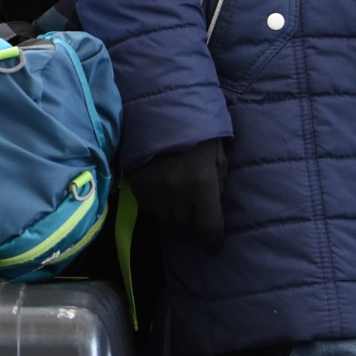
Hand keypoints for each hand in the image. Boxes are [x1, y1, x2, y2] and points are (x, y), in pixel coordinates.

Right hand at [125, 139, 228, 253]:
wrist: (159, 108)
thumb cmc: (197, 128)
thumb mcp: (218, 151)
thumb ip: (219, 178)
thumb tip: (215, 199)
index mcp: (202, 184)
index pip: (209, 226)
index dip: (212, 241)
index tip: (212, 247)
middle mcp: (176, 192)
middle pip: (185, 223)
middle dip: (193, 216)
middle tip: (195, 199)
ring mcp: (153, 189)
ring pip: (166, 217)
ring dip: (174, 210)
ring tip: (177, 191)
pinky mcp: (136, 183)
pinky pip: (148, 206)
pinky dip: (156, 202)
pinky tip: (161, 187)